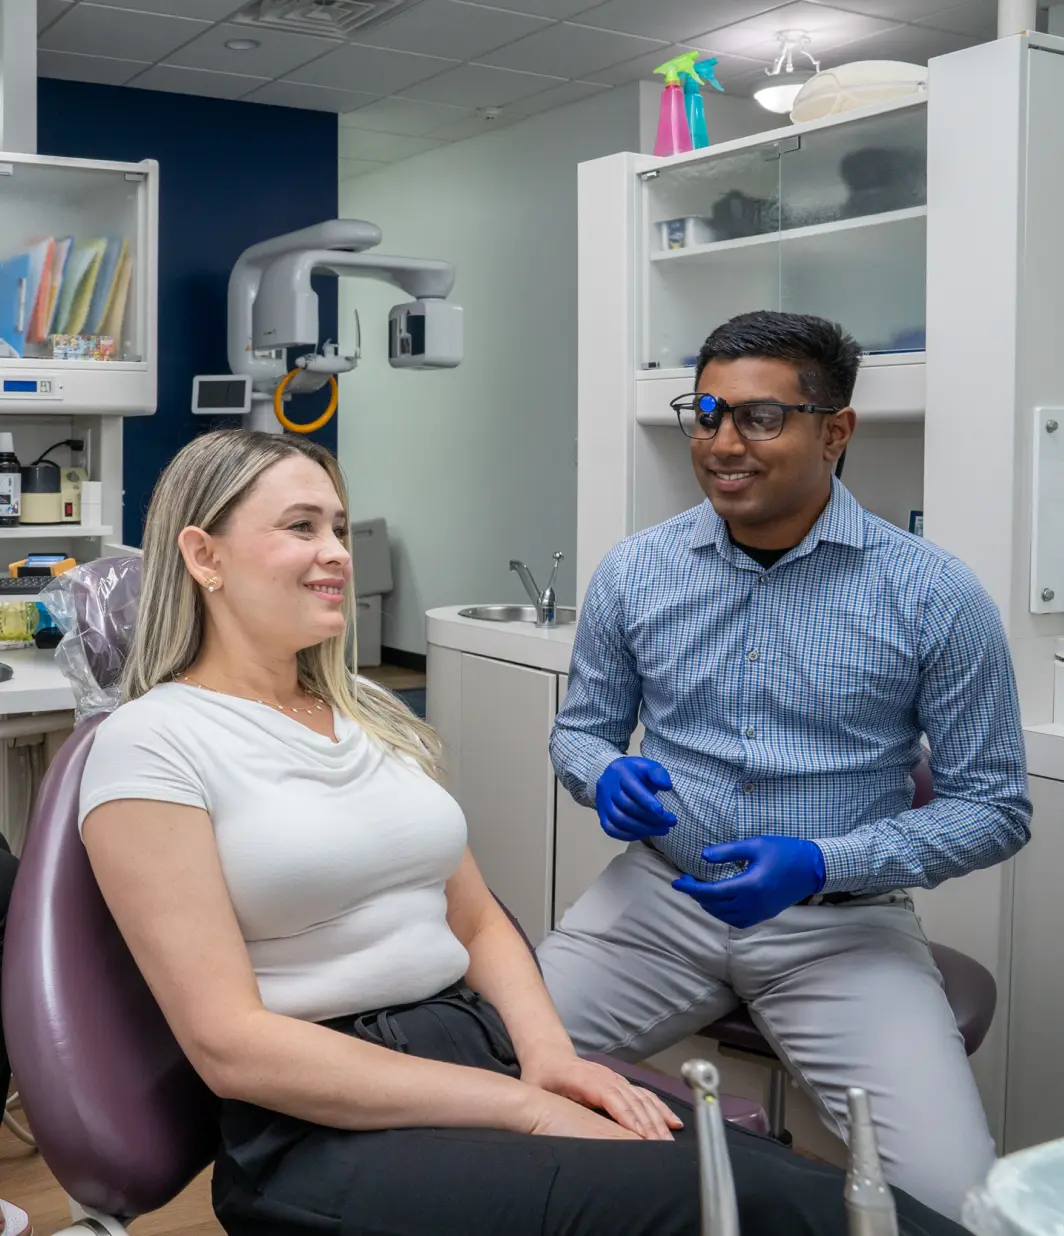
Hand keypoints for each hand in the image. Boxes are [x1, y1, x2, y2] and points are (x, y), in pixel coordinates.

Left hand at [522, 1052, 681, 1140]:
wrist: (549, 1056)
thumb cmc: (540, 1078)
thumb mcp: (535, 1090)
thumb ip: (541, 1108)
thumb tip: (546, 1127)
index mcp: (584, 1078)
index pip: (611, 1097)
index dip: (628, 1116)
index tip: (642, 1136)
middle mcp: (605, 1077)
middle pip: (632, 1101)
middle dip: (649, 1125)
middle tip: (662, 1148)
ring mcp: (615, 1079)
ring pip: (642, 1099)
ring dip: (658, 1120)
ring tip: (670, 1141)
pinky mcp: (621, 1083)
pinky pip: (644, 1095)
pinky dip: (660, 1108)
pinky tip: (673, 1122)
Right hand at [596, 757, 677, 841]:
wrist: (614, 776)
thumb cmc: (636, 773)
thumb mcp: (649, 766)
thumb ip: (658, 774)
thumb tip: (666, 786)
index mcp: (619, 771)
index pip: (633, 789)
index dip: (649, 803)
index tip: (666, 814)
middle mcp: (607, 786)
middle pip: (627, 807)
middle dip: (651, 818)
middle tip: (670, 823)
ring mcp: (602, 802)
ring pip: (619, 820)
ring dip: (643, 829)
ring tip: (662, 830)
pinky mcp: (601, 815)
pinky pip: (611, 829)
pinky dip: (629, 835)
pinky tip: (645, 833)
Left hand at [673, 836, 825, 928]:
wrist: (813, 867)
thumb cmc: (785, 851)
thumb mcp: (755, 845)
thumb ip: (728, 851)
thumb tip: (704, 856)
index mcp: (750, 886)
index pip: (712, 892)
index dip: (690, 888)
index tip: (676, 882)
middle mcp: (754, 904)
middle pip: (715, 906)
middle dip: (697, 895)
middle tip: (687, 880)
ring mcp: (760, 912)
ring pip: (725, 917)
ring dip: (709, 906)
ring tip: (700, 890)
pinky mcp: (765, 915)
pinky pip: (738, 921)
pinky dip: (724, 914)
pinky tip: (720, 902)